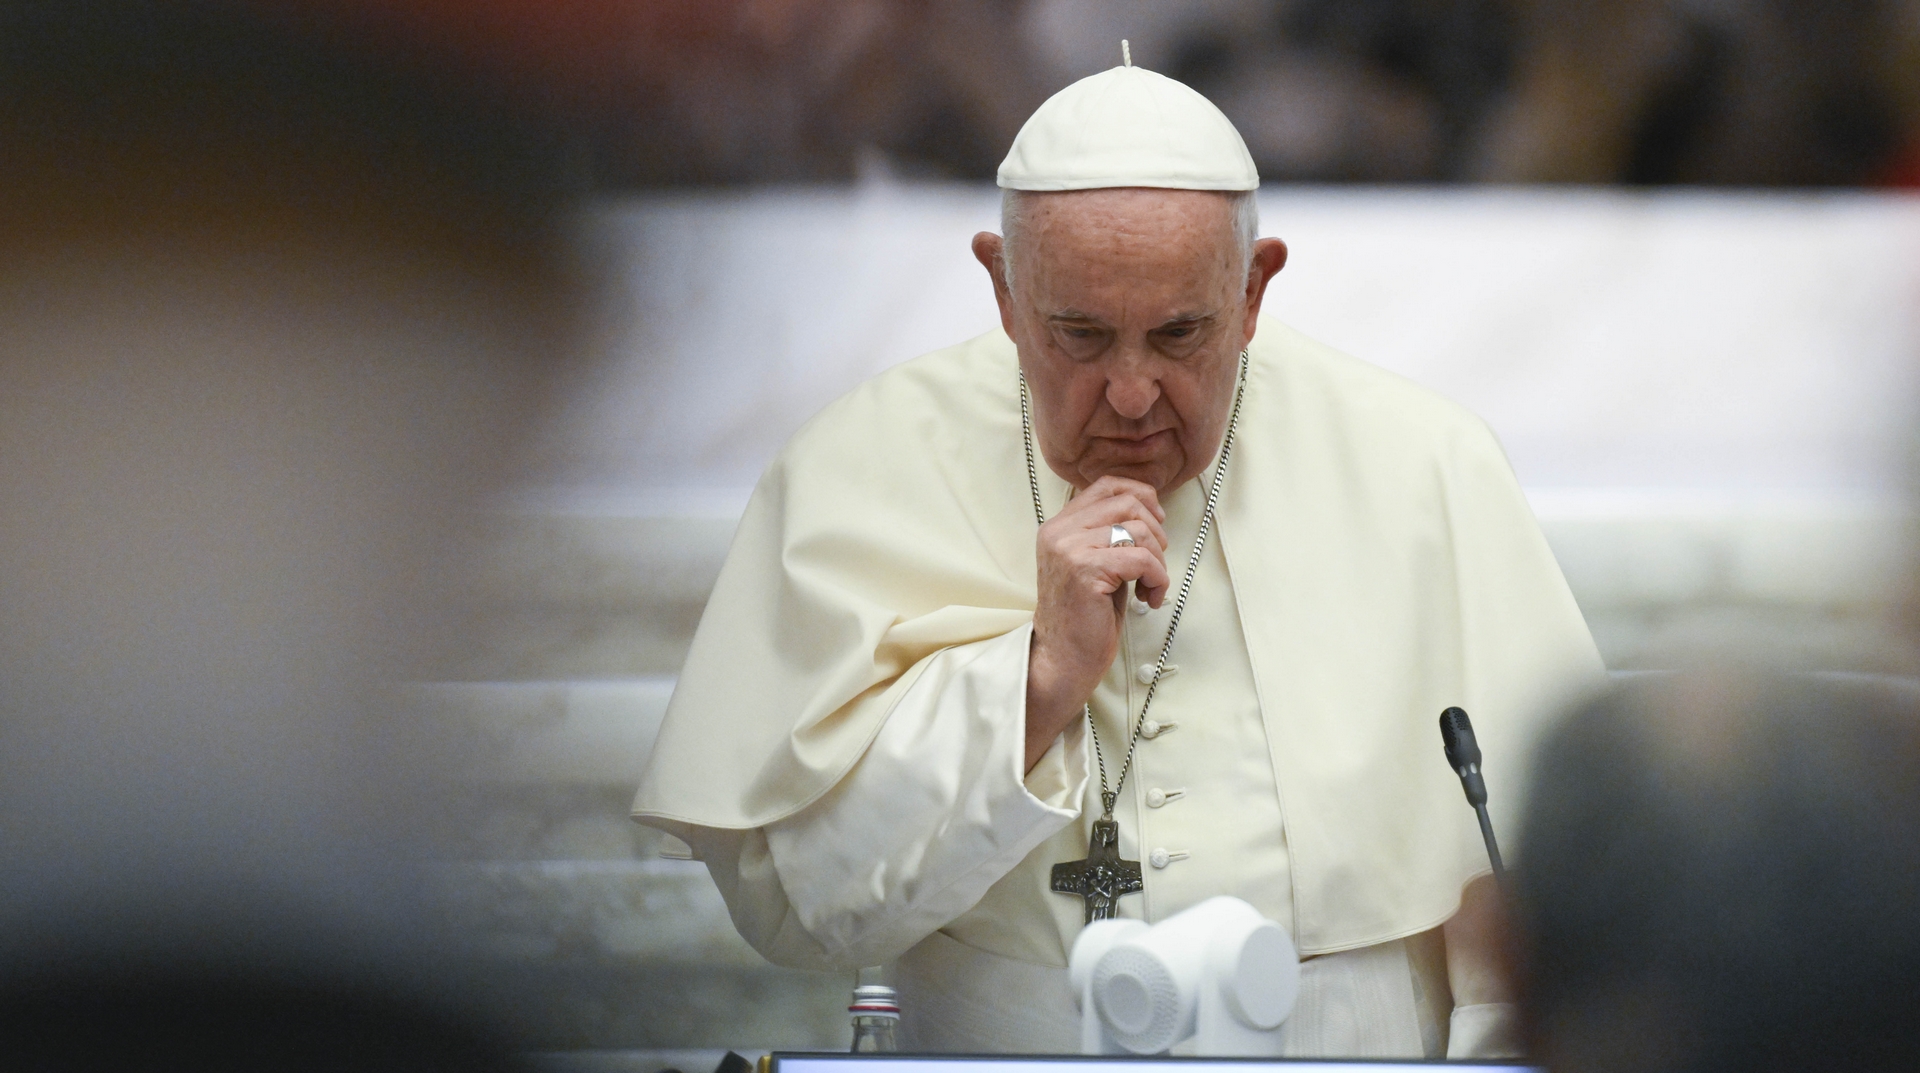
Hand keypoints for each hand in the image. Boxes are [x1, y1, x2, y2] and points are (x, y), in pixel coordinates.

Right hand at [1025, 476, 1168, 771]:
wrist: (1062, 660)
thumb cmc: (1085, 617)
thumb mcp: (1096, 564)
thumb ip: (1110, 534)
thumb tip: (1152, 509)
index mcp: (1059, 525)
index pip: (1107, 485)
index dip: (1142, 496)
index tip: (1157, 524)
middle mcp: (1059, 531)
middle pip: (1128, 503)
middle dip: (1155, 532)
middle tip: (1154, 566)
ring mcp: (1069, 549)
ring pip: (1139, 531)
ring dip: (1158, 561)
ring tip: (1151, 587)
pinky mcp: (1085, 570)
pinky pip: (1142, 559)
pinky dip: (1158, 579)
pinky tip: (1150, 600)